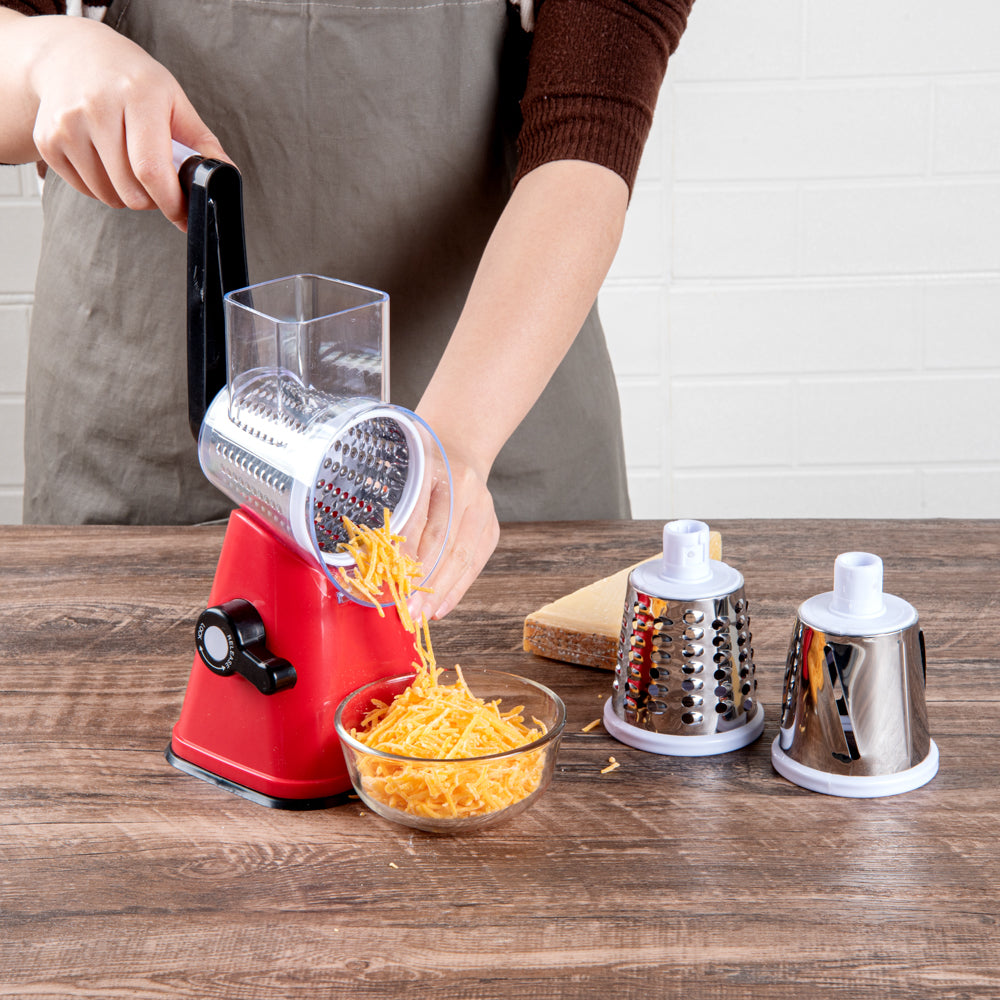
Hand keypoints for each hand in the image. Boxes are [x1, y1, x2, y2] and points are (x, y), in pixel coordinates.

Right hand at [10, 12, 226, 229]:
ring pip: (110, 197)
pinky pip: (87, 191)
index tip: (183, 212)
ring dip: (128, 194)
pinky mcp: (47, 141)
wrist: (71, 55)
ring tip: (130, 162)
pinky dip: (103, 187)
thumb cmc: (130, 80)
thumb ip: (202, 144)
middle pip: (132, 192)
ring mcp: (66, 125)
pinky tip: (106, 158)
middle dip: (153, 199)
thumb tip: (226, 179)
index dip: (171, 202)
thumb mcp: (173, 100)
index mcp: (137, 96)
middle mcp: (97, 107)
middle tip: (157, 179)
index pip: (152, 170)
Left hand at [402, 428, 499, 620]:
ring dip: (442, 591)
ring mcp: (485, 511)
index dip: (410, 555)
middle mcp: (469, 491)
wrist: (460, 449)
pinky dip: (457, 589)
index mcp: (440, 471)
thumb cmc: (420, 464)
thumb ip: (394, 510)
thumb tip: (380, 559)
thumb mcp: (401, 475)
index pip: (425, 520)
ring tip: (423, 615)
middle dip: (426, 581)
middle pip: (447, 543)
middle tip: (409, 610)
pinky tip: (441, 607)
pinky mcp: (491, 529)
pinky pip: (475, 565)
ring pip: (464, 558)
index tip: (393, 582)